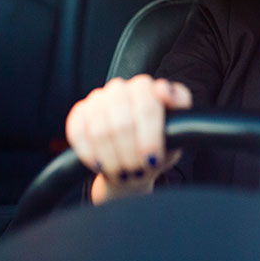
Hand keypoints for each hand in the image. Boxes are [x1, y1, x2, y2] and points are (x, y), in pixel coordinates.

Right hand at [65, 74, 190, 197]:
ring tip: (123, 172)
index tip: (153, 158)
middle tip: (137, 170)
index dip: (149, 136)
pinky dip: (90, 153)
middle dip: (130, 153)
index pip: (147, 106)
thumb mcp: (180, 133)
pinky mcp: (79, 112)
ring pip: (100, 130)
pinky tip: (101, 165)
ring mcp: (99, 98)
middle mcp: (122, 88)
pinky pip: (78, 132)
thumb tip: (165, 92)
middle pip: (123, 122)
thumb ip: (181, 110)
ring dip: (112, 158)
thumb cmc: (159, 145)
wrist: (134, 161)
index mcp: (148, 88)